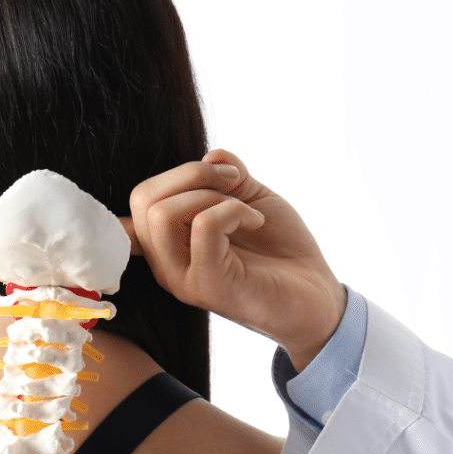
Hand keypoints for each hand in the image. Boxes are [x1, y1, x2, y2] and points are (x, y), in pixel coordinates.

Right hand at [122, 150, 346, 371]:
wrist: (317, 298)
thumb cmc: (280, 251)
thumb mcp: (250, 198)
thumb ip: (225, 176)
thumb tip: (210, 156)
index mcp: (167, 245)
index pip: (136, 202)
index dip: (169, 175)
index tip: (216, 175)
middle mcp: (166, 264)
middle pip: (143, 199)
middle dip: (191, 173)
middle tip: (233, 181)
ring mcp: (183, 278)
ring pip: (162, 214)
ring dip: (209, 193)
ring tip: (244, 207)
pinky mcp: (209, 286)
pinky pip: (204, 227)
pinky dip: (234, 210)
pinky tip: (255, 221)